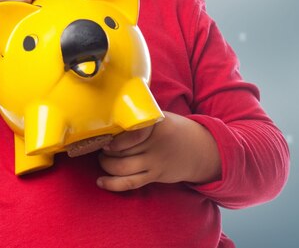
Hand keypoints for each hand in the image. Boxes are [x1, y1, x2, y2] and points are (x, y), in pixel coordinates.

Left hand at [96, 111, 220, 191]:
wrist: (199, 150)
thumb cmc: (173, 130)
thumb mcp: (161, 117)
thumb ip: (141, 117)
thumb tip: (111, 114)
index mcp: (156, 124)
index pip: (132, 133)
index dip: (115, 139)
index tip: (105, 137)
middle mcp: (155, 144)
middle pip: (123, 151)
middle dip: (105, 151)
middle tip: (100, 146)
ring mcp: (155, 162)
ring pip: (123, 168)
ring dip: (106, 165)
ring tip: (102, 159)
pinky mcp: (155, 176)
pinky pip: (131, 183)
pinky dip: (113, 184)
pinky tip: (101, 182)